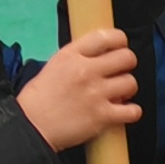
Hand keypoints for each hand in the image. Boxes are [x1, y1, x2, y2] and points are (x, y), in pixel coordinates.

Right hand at [16, 26, 141, 152]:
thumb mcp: (54, 65)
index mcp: (72, 55)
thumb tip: (100, 56)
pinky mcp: (102, 116)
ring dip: (128, 88)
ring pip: (131, 82)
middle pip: (126, 57)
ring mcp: (96, 94)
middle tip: (121, 71)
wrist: (31, 127)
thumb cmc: (38, 98)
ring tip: (119, 93)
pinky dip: (132, 111)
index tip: (121, 45)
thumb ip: (77, 58)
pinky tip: (124, 111)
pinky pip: (132, 110)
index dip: (119, 39)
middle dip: (127, 63)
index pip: (106, 36)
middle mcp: (86, 71)